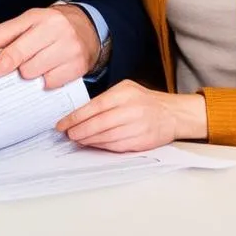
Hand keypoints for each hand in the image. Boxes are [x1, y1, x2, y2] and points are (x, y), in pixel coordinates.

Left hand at [0, 5, 98, 88]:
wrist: (90, 29)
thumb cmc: (52, 30)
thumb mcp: (28, 26)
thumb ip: (3, 41)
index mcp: (34, 16)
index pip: (2, 34)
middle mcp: (53, 27)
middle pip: (17, 55)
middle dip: (7, 67)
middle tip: (3, 72)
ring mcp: (67, 46)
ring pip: (32, 72)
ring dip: (28, 76)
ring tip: (34, 68)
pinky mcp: (78, 64)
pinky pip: (50, 83)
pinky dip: (46, 82)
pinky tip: (49, 73)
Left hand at [55, 81, 207, 150]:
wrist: (173, 114)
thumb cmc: (145, 101)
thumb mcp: (126, 89)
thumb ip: (105, 99)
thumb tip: (81, 114)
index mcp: (125, 94)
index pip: (94, 107)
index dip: (75, 117)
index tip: (62, 124)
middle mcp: (132, 110)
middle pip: (98, 123)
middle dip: (79, 130)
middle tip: (67, 134)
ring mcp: (138, 127)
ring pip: (106, 137)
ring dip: (88, 140)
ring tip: (77, 139)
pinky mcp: (141, 141)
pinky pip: (116, 146)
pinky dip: (101, 146)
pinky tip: (92, 144)